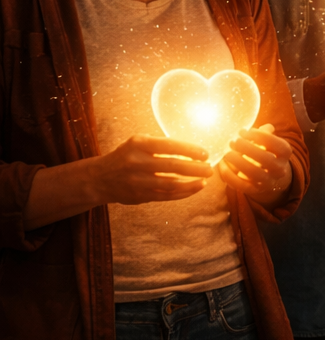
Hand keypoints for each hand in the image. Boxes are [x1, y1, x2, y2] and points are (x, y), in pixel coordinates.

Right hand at [96, 135, 210, 204]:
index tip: (205, 153)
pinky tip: (195, 188)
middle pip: (173, 166)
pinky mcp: (139, 196)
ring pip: (171, 184)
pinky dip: (183, 193)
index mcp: (139, 144)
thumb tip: (193, 149)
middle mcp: (137, 162)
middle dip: (195, 168)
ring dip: (191, 183)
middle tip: (210, 168)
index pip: (169, 145)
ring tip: (205, 179)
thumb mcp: (138, 142)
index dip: (190, 150)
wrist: (99, 178)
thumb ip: (160, 145)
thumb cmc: (127, 155)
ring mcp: (137, 181)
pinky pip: (166, 196)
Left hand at [219, 123, 293, 205]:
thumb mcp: (269, 141)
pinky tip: (222, 164)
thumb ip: (265, 132)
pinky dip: (229, 175)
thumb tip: (265, 127)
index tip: (242, 131)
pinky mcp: (255, 190)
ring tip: (226, 153)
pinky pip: (241, 185)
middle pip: (265, 158)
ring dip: (238, 161)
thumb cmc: (266, 151)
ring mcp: (268, 181)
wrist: (270, 175)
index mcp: (285, 153)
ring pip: (253, 172)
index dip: (258, 136)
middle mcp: (280, 168)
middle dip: (247, 148)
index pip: (274, 143)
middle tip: (233, 141)